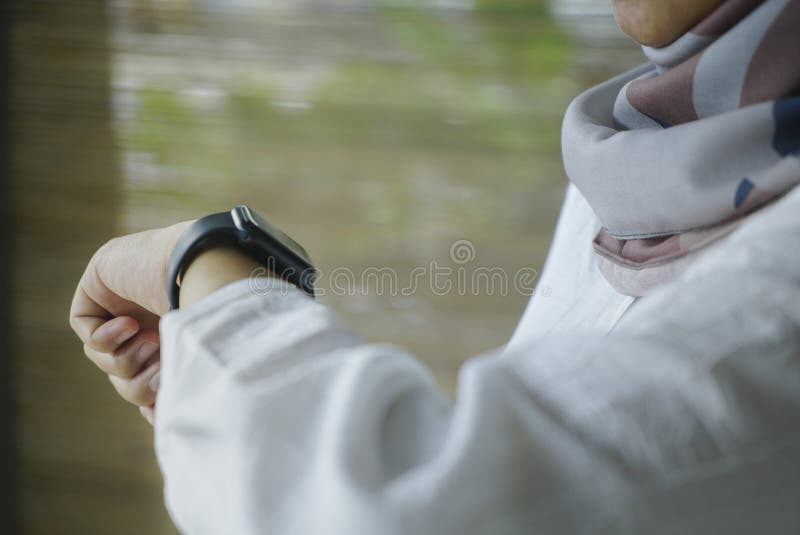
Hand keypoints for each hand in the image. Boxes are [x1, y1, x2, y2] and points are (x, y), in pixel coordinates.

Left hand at [69, 221, 191, 424]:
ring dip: (127, 359)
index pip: (150, 372)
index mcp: (177, 331)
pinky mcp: (98, 284)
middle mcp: (150, 316)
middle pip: (126, 372)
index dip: (150, 396)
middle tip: (161, 377)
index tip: (158, 411)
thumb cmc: (214, 307)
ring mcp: (124, 299)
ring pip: (105, 355)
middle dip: (140, 383)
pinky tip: (130, 326)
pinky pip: (85, 328)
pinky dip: (105, 337)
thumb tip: (152, 415)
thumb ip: (175, 380)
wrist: (204, 264)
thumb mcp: (194, 355)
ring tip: (153, 341)